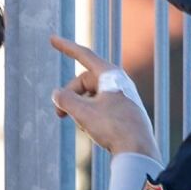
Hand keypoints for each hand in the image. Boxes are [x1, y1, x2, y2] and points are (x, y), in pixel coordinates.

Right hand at [50, 35, 160, 158]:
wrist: (138, 150)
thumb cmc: (113, 127)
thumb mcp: (82, 112)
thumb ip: (65, 99)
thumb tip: (57, 94)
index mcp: (110, 74)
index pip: (84, 55)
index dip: (66, 47)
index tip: (52, 39)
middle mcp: (118, 82)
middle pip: (83, 81)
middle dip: (69, 96)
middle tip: (58, 115)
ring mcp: (122, 96)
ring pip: (91, 96)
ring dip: (79, 108)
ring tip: (83, 126)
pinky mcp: (124, 111)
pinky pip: (100, 107)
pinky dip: (90, 115)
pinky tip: (92, 131)